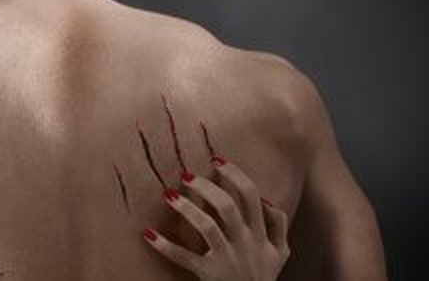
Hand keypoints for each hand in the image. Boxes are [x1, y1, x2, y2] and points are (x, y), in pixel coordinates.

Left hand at [143, 160, 289, 280]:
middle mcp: (246, 244)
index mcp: (261, 235)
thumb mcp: (280, 254)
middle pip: (228, 206)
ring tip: (168, 195)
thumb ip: (278, 225)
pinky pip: (184, 257)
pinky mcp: (210, 274)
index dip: (234, 174)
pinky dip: (165, 245)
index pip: (251, 195)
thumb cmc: (262, 278)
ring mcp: (228, 260)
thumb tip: (265, 198)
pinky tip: (148, 233)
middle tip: (186, 175)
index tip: (215, 160)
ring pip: (208, 226)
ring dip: (187, 208)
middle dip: (206, 186)